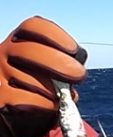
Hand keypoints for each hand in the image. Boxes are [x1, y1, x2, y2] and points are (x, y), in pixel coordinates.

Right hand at [0, 16, 86, 136]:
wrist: (17, 110)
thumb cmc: (38, 85)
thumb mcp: (46, 68)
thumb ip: (59, 63)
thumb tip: (76, 68)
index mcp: (18, 40)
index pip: (32, 26)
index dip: (55, 35)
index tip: (73, 49)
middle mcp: (4, 52)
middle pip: (32, 51)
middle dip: (60, 63)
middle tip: (80, 74)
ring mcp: (0, 73)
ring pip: (31, 79)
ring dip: (54, 90)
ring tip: (64, 97)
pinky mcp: (0, 96)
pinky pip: (26, 99)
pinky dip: (46, 103)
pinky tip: (55, 106)